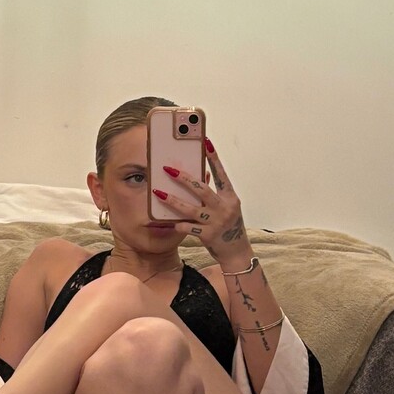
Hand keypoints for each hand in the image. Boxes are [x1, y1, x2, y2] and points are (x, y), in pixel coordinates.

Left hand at [151, 138, 248, 263]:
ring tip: (158, 192)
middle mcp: (225, 207)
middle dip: (183, 178)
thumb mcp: (226, 207)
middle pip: (202, 189)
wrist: (236, 252)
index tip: (205, 142)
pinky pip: (188, 228)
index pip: (221, 174)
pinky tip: (168, 221)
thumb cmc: (228, 226)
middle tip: (167, 169)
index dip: (213, 158)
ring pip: (191, 208)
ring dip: (173, 200)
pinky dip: (177, 224)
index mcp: (230, 197)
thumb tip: (200, 175)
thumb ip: (215, 194)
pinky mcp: (209, 236)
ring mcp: (217, 222)